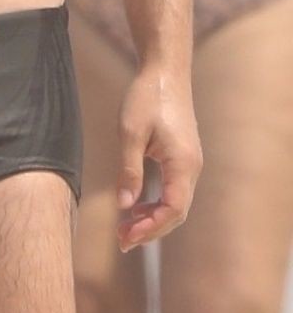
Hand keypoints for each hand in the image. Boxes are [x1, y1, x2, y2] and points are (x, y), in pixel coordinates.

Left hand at [115, 67, 201, 249]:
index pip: (174, 209)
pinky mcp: (182, 159)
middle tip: (121, 241)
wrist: (165, 72)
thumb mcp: (130, 133)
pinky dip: (155, 204)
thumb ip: (128, 170)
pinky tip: (135, 208)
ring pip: (175, 204)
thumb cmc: (147, 97)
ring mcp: (189, 164)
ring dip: (152, 219)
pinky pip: (172, 191)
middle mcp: (191, 167)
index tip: (127, 236)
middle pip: (176, 212)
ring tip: (124, 228)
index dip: (151, 227)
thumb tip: (124, 205)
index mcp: (182, 163)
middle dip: (150, 230)